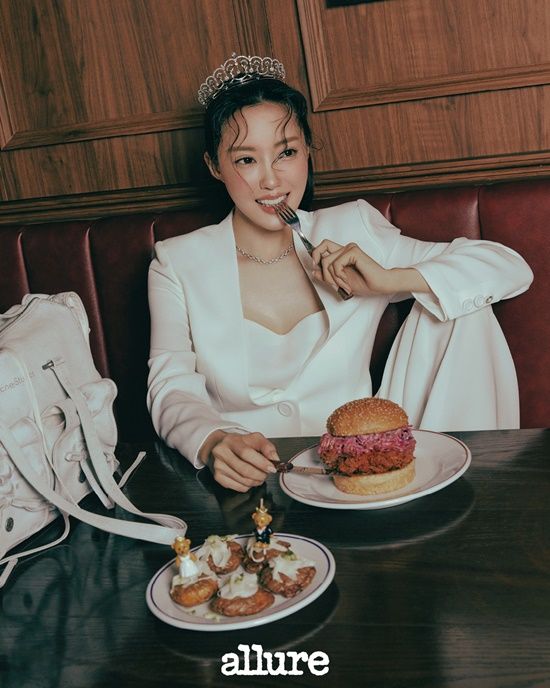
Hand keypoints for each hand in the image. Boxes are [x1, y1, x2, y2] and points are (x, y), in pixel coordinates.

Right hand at [203, 431, 279, 491]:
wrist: (222, 446)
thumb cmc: (240, 443)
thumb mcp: (255, 439)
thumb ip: (267, 447)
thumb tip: (275, 459)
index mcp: (231, 441)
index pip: (246, 453)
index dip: (261, 463)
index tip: (272, 468)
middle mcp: (221, 453)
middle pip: (244, 470)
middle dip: (260, 474)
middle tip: (267, 473)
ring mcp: (218, 466)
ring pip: (243, 480)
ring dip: (256, 481)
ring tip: (260, 476)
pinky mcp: (218, 477)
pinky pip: (239, 487)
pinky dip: (249, 485)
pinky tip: (250, 479)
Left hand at [311, 239, 430, 296]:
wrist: (380, 285)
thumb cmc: (365, 283)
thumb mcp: (340, 282)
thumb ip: (327, 276)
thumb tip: (313, 270)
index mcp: (342, 253)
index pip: (322, 247)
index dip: (314, 255)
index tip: (314, 268)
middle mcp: (345, 248)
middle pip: (320, 248)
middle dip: (322, 270)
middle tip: (331, 282)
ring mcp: (349, 248)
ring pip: (327, 262)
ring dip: (333, 278)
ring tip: (344, 285)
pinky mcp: (353, 251)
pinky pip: (335, 265)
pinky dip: (339, 277)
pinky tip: (348, 281)